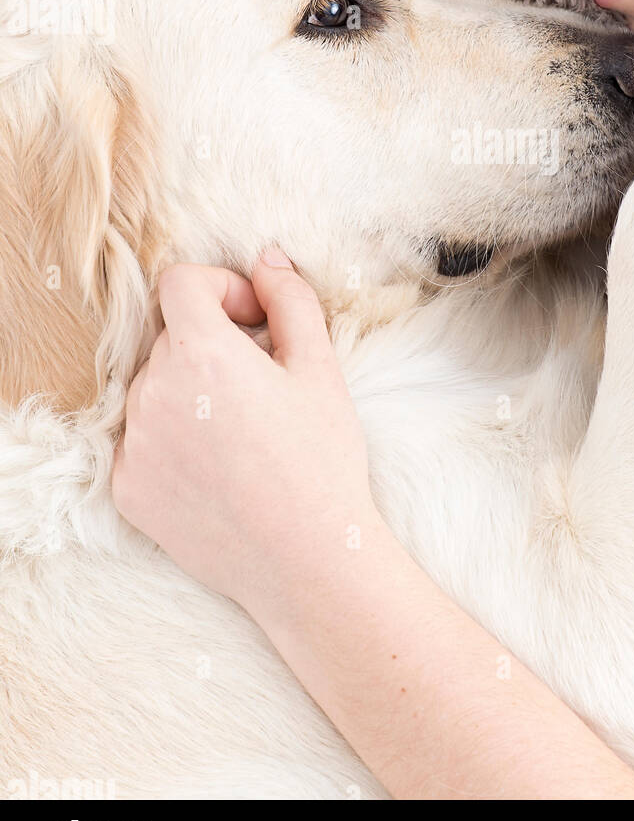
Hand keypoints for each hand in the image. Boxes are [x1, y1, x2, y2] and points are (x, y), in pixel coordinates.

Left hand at [111, 248, 378, 616]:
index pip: (180, 283)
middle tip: (264, 383)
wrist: (305, 561)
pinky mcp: (126, 487)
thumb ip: (291, 300)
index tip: (255, 320)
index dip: (221, 288)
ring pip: (156, 387)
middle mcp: (154, 392)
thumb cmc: (321, 461)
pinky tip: (220, 468)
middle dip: (214, 343)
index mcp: (201, 353)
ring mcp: (134, 443)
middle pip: (172, 337)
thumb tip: (266, 260)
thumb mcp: (320, 369)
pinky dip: (174, 439)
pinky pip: (143, 438)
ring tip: (245, 432)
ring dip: (192, 391)